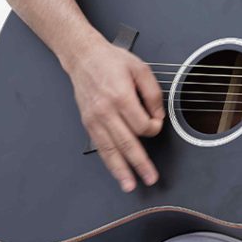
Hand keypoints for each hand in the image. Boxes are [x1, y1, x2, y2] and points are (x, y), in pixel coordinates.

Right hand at [65, 40, 164, 191]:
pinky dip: (109, 162)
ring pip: (110, 150)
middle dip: (140, 163)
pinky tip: (116, 172)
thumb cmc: (112, 61)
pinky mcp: (88, 123)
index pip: (142, 125)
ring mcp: (94, 119)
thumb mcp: (141, 69)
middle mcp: (105, 111)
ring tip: (130, 184)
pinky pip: (100, 147)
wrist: (84, 57)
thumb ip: (153, 94)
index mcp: (121, 96)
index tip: (157, 122)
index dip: (155, 127)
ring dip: (121, 170)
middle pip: (126, 143)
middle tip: (151, 178)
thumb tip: (158, 116)